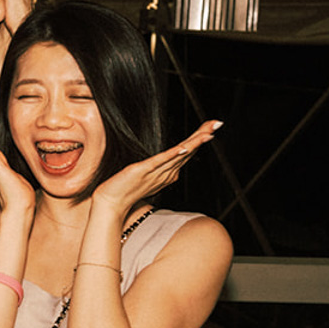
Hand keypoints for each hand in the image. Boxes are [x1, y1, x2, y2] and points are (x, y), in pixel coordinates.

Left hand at [91, 120, 221, 218]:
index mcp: (168, 172)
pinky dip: (174, 154)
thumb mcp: (147, 175)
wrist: (111, 203)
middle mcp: (166, 173)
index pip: (188, 151)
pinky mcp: (144, 170)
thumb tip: (167, 159)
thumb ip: (158, 167)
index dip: (200, 138)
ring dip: (194, 143)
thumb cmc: (125, 189)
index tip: (212, 126)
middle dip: (203, 136)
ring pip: (180, 155)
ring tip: (208, 133)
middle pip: (189, 151)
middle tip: (217, 123)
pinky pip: (162, 161)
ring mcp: (156, 172)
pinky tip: (184, 147)